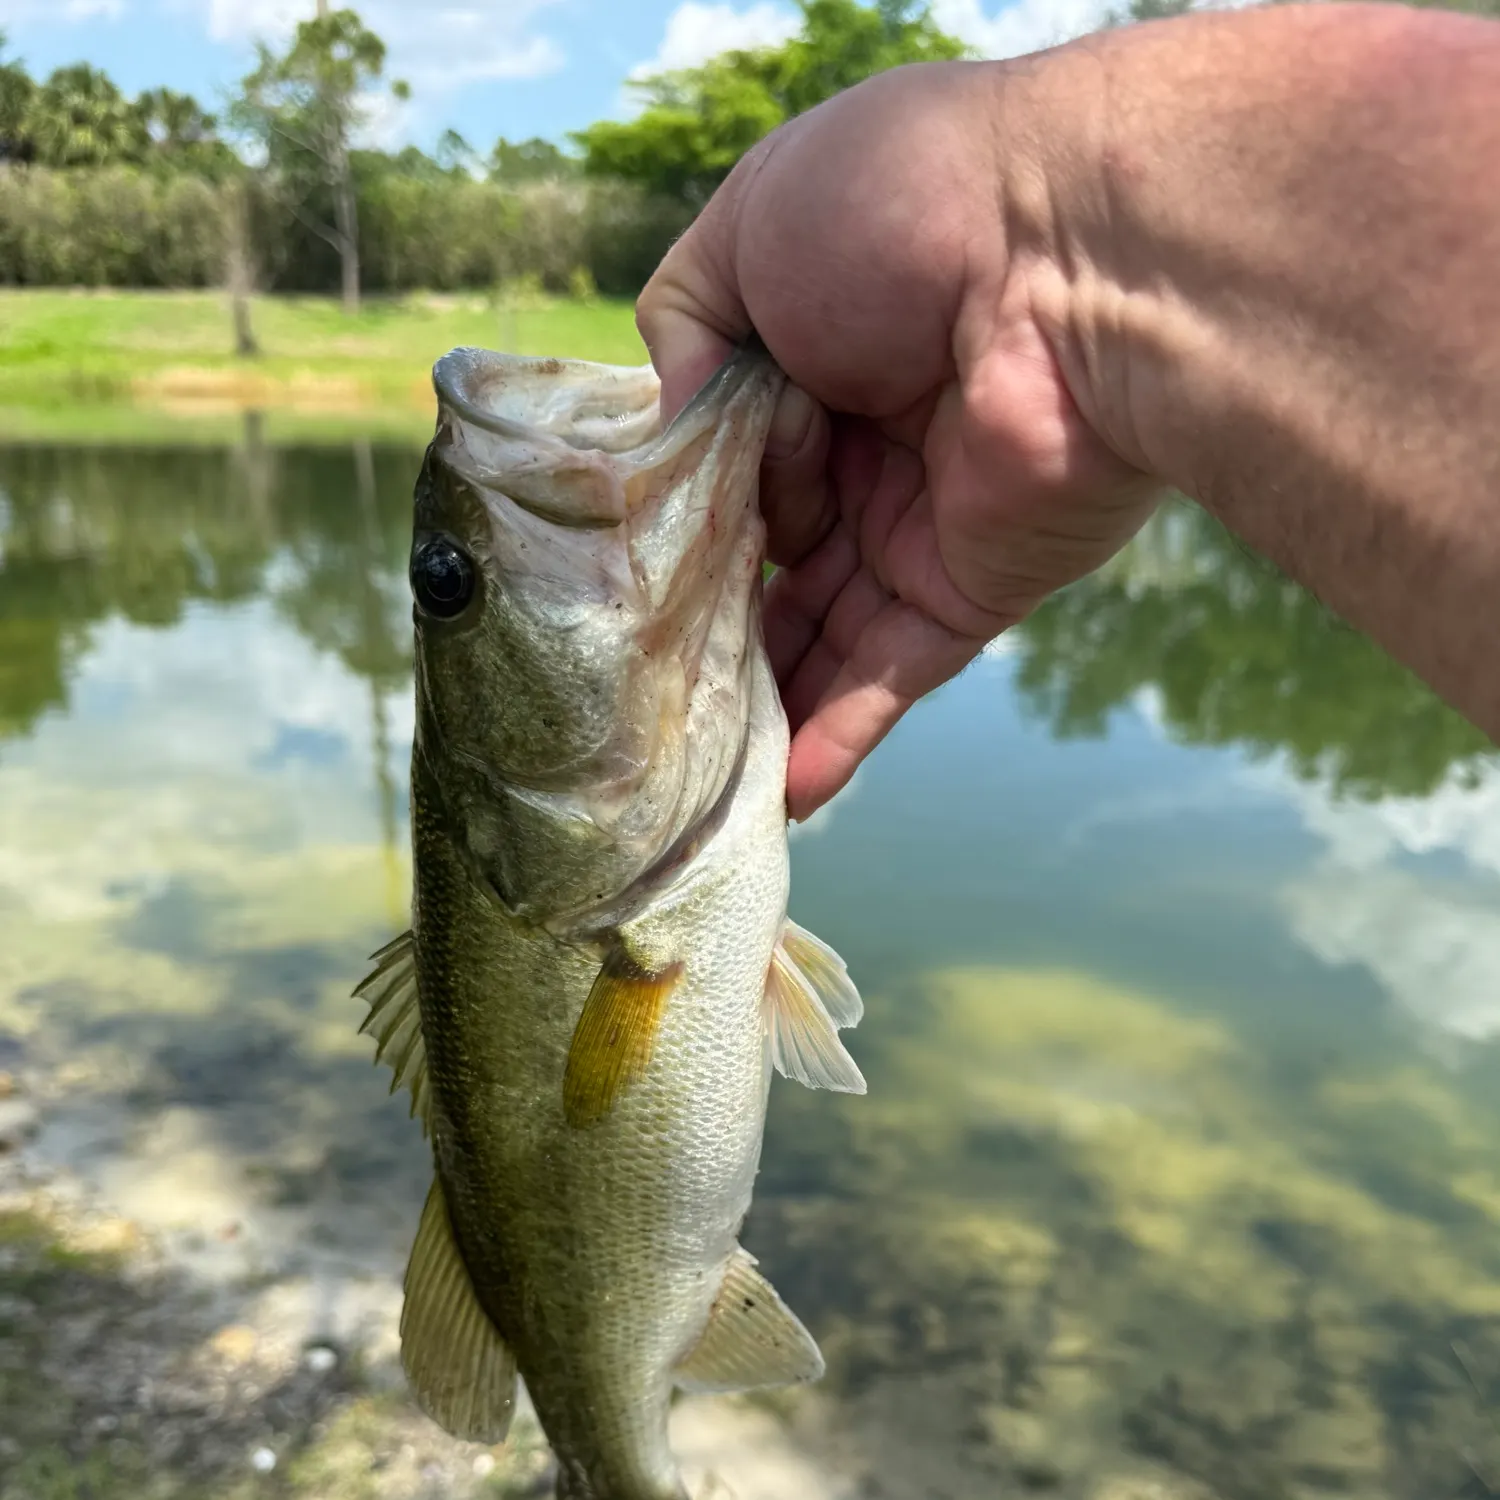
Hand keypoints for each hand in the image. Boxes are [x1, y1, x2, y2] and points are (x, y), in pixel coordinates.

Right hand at [636, 60, 1161, 820]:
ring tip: (683, 768)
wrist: (1071, 254)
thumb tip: (671, 430)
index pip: (721, 459)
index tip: (619, 574)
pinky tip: (780, 798)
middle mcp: (864, 450)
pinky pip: (890, 677)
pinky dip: (835, 740)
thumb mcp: (749, 229)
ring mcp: (918, 528)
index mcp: (813, 362)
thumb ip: (683, 325)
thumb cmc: (902, 209)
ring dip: (757, 699)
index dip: (674, 513)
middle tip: (635, 687)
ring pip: (817, 634)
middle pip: (765, 560)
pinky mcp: (970, 592)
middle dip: (704, 620)